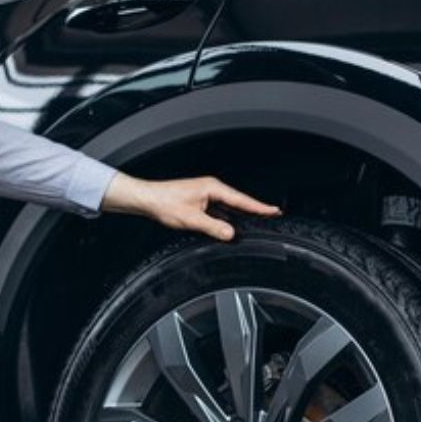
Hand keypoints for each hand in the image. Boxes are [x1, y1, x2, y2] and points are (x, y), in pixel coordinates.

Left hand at [100, 172, 281, 240]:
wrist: (146, 198)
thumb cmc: (164, 203)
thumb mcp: (191, 219)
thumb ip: (213, 227)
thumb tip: (230, 233)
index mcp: (212, 188)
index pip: (241, 200)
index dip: (259, 207)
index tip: (274, 211)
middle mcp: (211, 188)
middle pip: (238, 202)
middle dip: (254, 210)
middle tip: (272, 216)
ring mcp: (205, 194)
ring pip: (228, 207)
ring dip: (240, 215)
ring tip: (256, 221)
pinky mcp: (199, 201)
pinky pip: (218, 210)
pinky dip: (226, 217)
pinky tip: (230, 225)